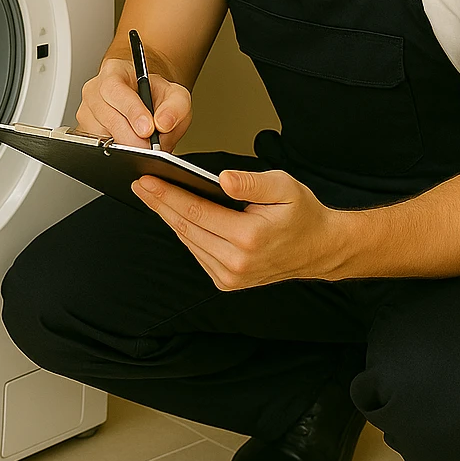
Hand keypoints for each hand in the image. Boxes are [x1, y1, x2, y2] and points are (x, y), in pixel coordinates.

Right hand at [76, 57, 192, 151]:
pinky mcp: (85, 132)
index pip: (115, 90)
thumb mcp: (175, 94)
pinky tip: (130, 145)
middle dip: (131, 137)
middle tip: (149, 147)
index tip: (148, 129)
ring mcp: (87, 112)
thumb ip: (175, 106)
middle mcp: (95, 90)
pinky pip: (97, 148)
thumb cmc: (155, 94)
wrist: (146, 100)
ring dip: (124, 145)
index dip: (132, 111)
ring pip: (101, 135)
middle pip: (108, 116)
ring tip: (143, 144)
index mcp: (113, 72)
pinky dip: (116, 152)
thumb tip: (163, 123)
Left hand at [130, 168, 340, 289]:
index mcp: (248, 237)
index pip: (196, 213)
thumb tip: (222, 179)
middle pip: (186, 228)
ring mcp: (230, 276)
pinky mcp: (227, 282)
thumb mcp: (284, 186)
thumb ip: (251, 182)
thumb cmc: (302, 213)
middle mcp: (236, 262)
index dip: (168, 195)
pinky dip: (184, 233)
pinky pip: (198, 252)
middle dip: (160, 204)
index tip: (147, 181)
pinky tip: (174, 214)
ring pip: (188, 242)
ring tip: (151, 196)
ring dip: (168, 218)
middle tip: (140, 184)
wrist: (319, 248)